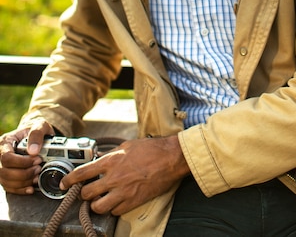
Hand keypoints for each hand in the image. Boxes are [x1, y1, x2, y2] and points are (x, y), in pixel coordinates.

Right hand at [0, 118, 54, 194]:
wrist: (35, 136)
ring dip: (23, 183)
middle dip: (23, 173)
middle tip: (39, 169)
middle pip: (4, 171)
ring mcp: (2, 167)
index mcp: (5, 142)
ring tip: (37, 177)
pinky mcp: (7, 176)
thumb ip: (37, 134)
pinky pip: (9, 188)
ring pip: (6, 181)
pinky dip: (20, 190)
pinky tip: (31, 188)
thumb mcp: (39, 125)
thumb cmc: (35, 129)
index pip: (7, 157)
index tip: (38, 159)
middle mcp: (0, 155)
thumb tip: (33, 151)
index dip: (22, 162)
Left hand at [60, 135, 189, 215]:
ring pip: (98, 207)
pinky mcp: (133, 202)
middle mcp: (113, 178)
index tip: (64, 184)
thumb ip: (112, 154)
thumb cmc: (151, 149)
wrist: (170, 158)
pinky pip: (115, 212)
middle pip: (86, 193)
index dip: (69, 180)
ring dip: (96, 204)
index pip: (82, 173)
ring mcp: (123, 192)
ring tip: (100, 199)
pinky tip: (115, 202)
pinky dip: (112, 209)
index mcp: (111, 161)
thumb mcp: (127, 146)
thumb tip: (101, 159)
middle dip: (84, 194)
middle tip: (86, 192)